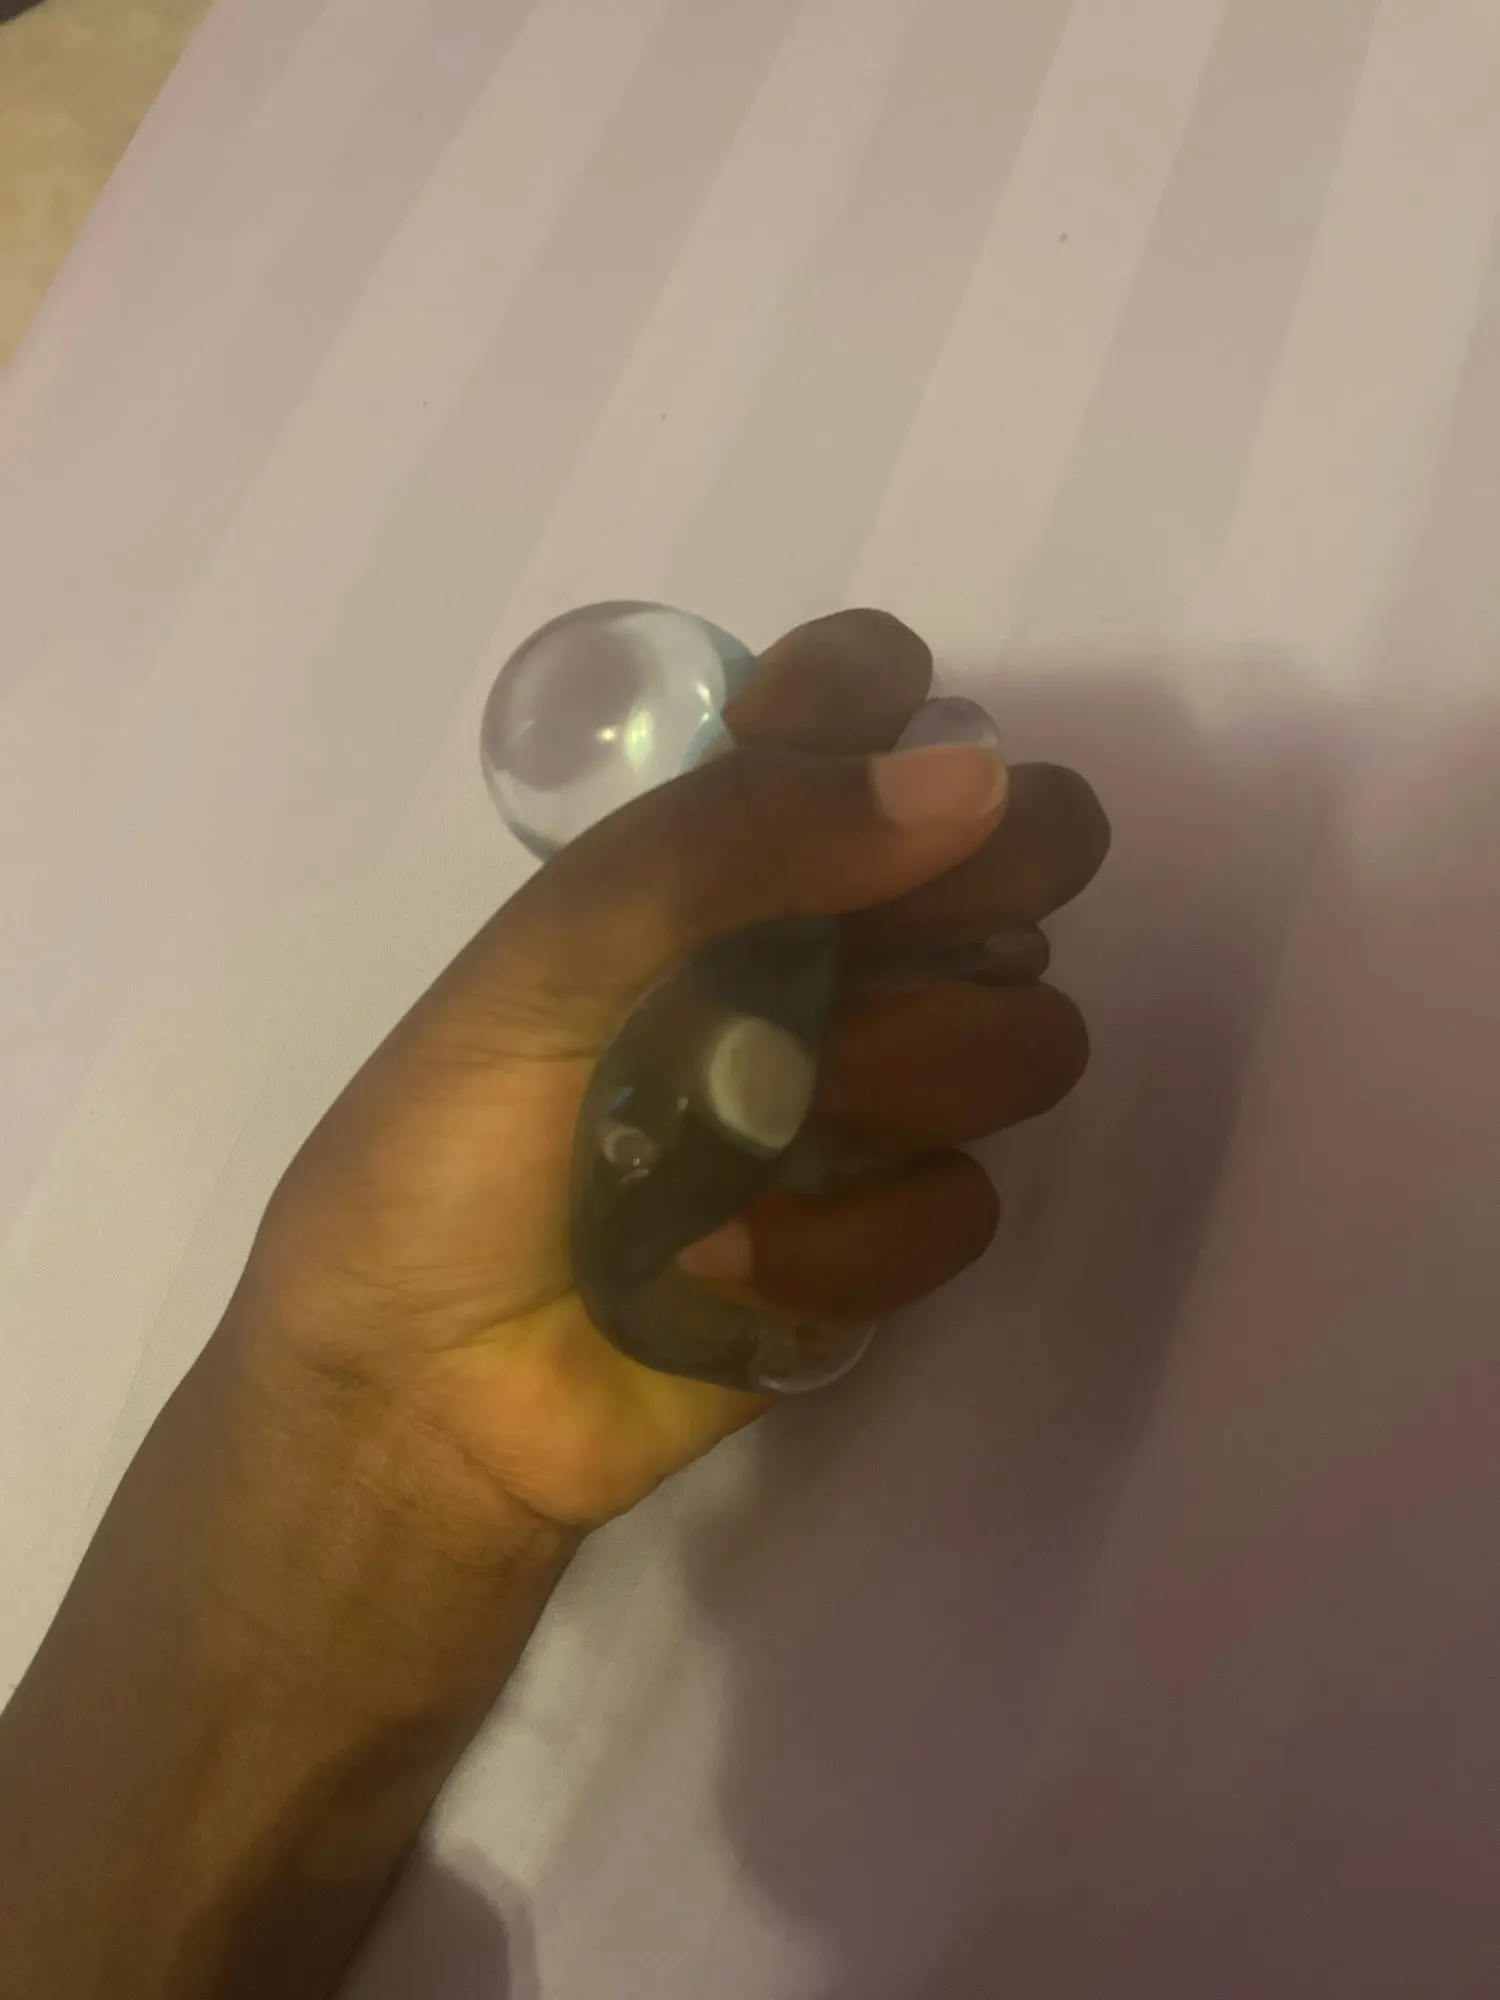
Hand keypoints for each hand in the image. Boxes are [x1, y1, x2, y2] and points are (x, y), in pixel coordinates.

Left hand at [245, 612, 1108, 1528]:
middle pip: (1025, 854)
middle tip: (862, 950)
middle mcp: (826, 955)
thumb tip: (968, 779)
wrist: (421, 1392)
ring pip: (1025, 1034)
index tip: (852, 756)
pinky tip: (736, 1267)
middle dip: (983, 886)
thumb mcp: (546, 962)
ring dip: (900, 1078)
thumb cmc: (446, 1154)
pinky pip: (967, 1204)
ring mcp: (869, 1101)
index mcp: (723, 859)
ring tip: (756, 1133)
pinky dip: (848, 1241)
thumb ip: (733, 843)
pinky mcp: (885, 1244)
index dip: (891, 709)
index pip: (868, 703)